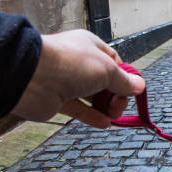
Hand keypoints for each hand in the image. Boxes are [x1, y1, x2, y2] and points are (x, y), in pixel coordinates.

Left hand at [12, 29, 144, 127]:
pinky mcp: (58, 100)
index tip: (132, 92)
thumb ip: (124, 81)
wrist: (31, 77)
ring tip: (113, 116)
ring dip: (106, 108)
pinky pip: (79, 109)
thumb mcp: (107, 70)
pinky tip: (105, 124)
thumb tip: (139, 86)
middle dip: (116, 95)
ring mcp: (67, 82)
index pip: (114, 62)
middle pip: (105, 82)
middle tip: (118, 105)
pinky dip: (92, 116)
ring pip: (93, 97)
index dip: (125, 77)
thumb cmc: (71, 64)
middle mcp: (79, 63)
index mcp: (91, 47)